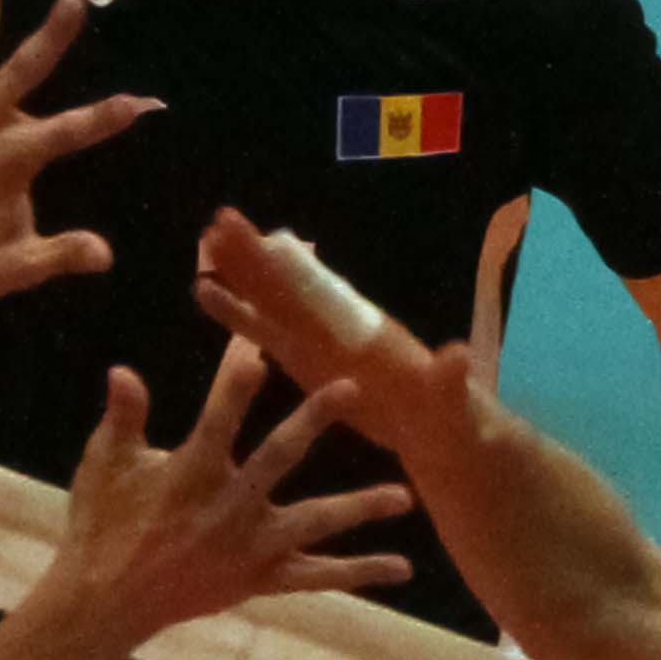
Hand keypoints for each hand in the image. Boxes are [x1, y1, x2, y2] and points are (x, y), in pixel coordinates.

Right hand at [25, 336, 415, 651]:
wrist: (105, 605)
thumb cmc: (101, 528)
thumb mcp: (105, 467)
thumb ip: (123, 418)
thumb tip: (123, 370)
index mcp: (191, 474)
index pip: (219, 415)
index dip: (237, 379)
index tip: (260, 346)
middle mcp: (229, 507)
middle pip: (280, 455)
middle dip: (314, 419)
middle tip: (351, 386)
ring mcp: (250, 547)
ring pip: (315, 521)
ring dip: (360, 507)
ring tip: (403, 497)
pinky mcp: (261, 579)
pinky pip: (317, 576)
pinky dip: (359, 572)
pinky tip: (400, 569)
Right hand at [193, 207, 474, 457]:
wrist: (445, 436)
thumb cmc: (451, 420)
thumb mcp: (450, 402)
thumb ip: (449, 380)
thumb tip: (457, 356)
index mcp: (363, 335)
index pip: (317, 296)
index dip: (287, 270)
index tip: (259, 237)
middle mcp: (337, 330)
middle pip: (288, 290)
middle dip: (254, 260)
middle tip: (216, 223)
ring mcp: (321, 345)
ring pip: (273, 308)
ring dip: (241, 282)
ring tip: (204, 255)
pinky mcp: (311, 364)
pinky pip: (271, 338)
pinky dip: (243, 320)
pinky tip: (213, 300)